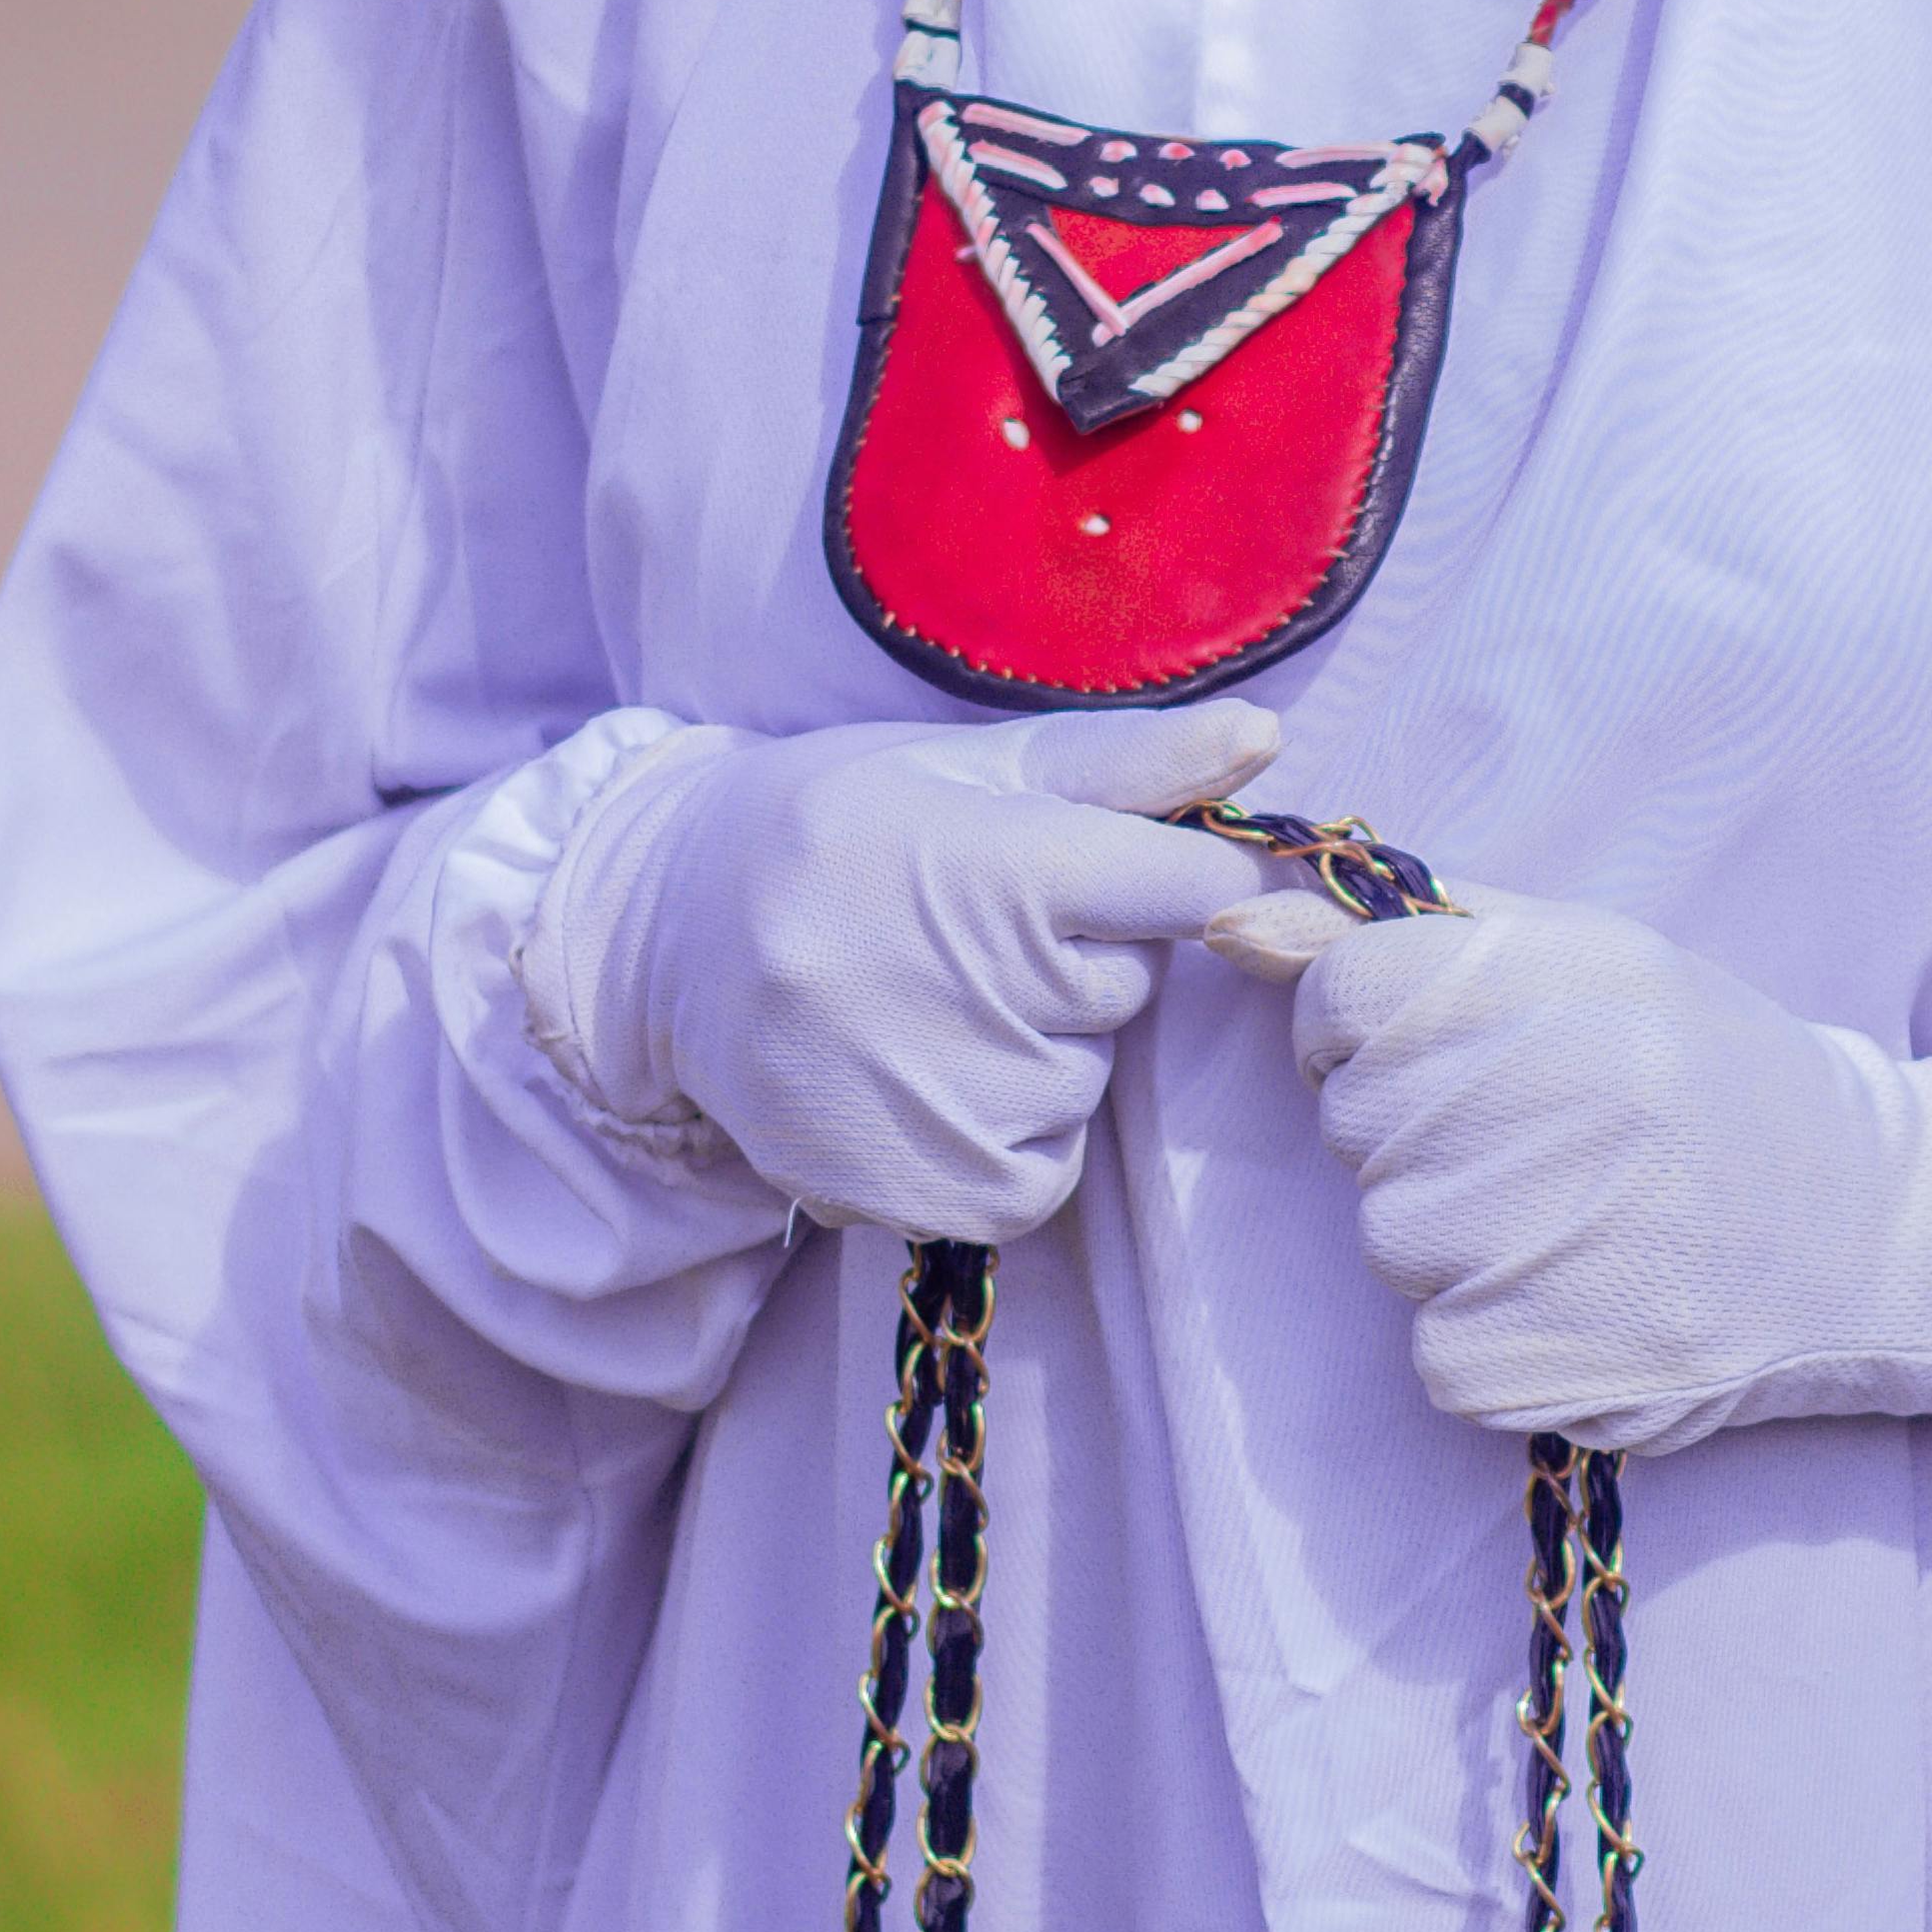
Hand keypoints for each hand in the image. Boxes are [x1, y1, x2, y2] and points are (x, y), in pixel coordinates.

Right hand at [523, 696, 1275, 1240]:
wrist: (663, 940)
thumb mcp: (968, 767)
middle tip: (970, 931)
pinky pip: (1044, 1170)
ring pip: (1086, 1080)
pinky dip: (1012, 1132)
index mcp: (989, 863)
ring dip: (1041, 1048)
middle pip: (1133, 987)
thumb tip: (1268, 738)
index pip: (1191, 891)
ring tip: (925, 1001)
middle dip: (1085, 958)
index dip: (1194, 882)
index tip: (1146, 878)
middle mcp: (967, 990)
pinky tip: (926, 1075)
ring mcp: (944, 1105)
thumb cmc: (837, 829)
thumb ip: (1129, 763)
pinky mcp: (924, 1194)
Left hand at [1208, 880, 1931, 1452]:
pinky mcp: (1538, 1368)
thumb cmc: (1702, 1073)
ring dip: (1459, 1239)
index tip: (1465, 1054)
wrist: (1870, 1230)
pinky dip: (1493, 1338)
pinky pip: (1436, 1351)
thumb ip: (1400, 931)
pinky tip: (1590, 1297)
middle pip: (1357, 1126)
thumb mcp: (1580, 959)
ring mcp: (1542, 1242)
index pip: (1344, 1002)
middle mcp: (1546, 1102)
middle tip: (1554, 1142)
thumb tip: (1226, 921)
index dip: (1383, 1031)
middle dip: (1425, 1135)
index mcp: (1551, 982)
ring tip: (1583, 1219)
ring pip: (1390, 1240)